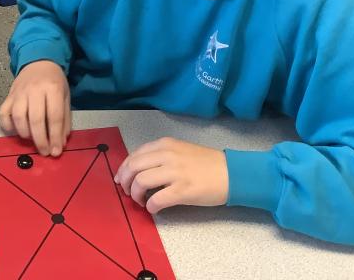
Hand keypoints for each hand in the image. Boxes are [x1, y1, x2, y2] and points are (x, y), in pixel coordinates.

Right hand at [0, 60, 70, 156]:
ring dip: (25, 133)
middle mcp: (34, 90)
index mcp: (52, 88)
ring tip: (32, 139)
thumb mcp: (65, 96)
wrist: (38, 62)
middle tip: (44, 152)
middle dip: (40, 140)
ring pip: (18, 117)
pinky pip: (3, 113)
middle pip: (36, 119)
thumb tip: (59, 143)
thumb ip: (64, 119)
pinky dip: (7, 125)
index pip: (54, 117)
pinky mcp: (8, 95)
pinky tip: (15, 131)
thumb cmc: (54, 81)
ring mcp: (19, 92)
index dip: (55, 136)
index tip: (55, 151)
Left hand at [114, 137, 228, 213]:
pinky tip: (153, 209)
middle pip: (133, 167)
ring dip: (135, 194)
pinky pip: (156, 199)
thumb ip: (160, 156)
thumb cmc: (207, 163)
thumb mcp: (180, 150)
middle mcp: (167, 155)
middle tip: (127, 191)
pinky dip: (150, 206)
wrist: (232, 173)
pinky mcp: (182, 190)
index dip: (124, 168)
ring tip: (140, 201)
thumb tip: (139, 170)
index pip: (135, 155)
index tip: (121, 178)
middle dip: (125, 181)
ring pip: (141, 182)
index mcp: (165, 144)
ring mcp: (174, 172)